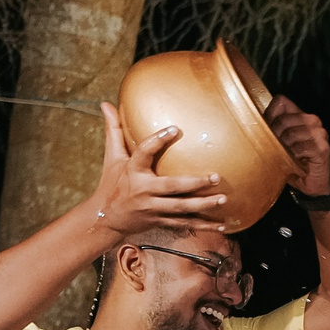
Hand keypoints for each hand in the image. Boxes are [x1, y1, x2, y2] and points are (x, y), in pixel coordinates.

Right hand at [87, 105, 226, 236]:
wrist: (106, 218)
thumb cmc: (112, 182)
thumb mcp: (112, 157)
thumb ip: (114, 131)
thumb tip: (106, 103)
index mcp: (133, 171)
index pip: (144, 152)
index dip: (158, 140)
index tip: (175, 129)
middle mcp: (144, 190)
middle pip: (172, 187)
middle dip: (194, 183)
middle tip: (216, 177)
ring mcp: (153, 208)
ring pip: (181, 208)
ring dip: (204, 205)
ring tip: (223, 199)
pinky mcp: (161, 221)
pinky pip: (185, 224)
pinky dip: (204, 226)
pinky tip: (222, 226)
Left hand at [262, 95, 329, 194]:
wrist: (311, 182)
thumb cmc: (293, 161)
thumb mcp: (278, 141)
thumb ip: (270, 127)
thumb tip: (251, 120)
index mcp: (300, 114)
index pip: (281, 101)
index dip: (270, 115)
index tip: (269, 131)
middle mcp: (312, 120)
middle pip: (284, 119)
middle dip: (275, 136)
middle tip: (276, 149)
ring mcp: (319, 133)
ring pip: (291, 133)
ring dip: (284, 148)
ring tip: (285, 156)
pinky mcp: (323, 147)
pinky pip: (300, 148)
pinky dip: (293, 157)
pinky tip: (294, 161)